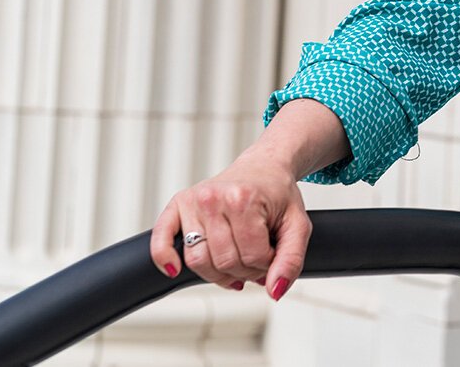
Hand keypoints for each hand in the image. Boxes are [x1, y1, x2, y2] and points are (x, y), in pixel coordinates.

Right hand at [148, 152, 311, 299]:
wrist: (264, 168)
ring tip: (235, 262)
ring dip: (218, 272)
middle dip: (244, 271)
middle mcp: (214, 198)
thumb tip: (275, 290)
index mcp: (244, 199)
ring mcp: (193, 201)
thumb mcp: (298, 225)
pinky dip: (164, 259)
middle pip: (224, 262)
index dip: (265, 266)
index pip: (251, 257)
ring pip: (197, 261)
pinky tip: (176, 270)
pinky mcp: (177, 205)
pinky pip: (161, 240)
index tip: (271, 255)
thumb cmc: (278, 195)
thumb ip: (291, 260)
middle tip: (255, 260)